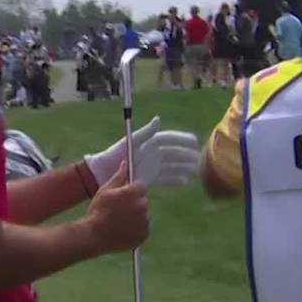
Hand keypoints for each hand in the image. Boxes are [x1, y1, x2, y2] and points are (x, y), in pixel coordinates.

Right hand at [83, 165, 149, 252]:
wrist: (94, 235)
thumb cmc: (97, 210)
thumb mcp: (105, 190)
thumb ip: (118, 176)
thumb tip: (125, 164)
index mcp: (133, 192)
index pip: (141, 185)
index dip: (131, 190)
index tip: (123, 197)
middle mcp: (142, 206)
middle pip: (143, 200)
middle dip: (134, 202)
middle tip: (119, 210)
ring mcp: (144, 221)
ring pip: (144, 214)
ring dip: (136, 216)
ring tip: (120, 221)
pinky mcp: (144, 234)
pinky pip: (144, 227)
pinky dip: (137, 228)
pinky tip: (124, 229)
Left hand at [85, 116, 201, 189]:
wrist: (102, 173)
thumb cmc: (114, 155)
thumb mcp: (130, 143)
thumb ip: (145, 133)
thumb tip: (158, 119)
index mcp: (149, 143)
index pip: (169, 139)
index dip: (182, 139)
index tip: (195, 141)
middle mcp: (152, 154)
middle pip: (174, 153)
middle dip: (187, 156)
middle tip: (199, 160)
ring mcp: (152, 166)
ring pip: (172, 166)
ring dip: (184, 167)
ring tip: (195, 171)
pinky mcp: (149, 178)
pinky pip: (165, 178)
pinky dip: (174, 180)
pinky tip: (184, 182)